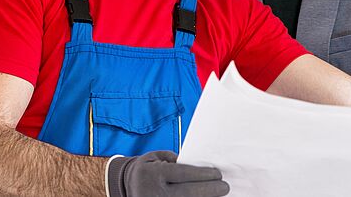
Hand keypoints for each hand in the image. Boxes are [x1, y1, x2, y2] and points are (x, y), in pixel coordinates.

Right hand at [106, 151, 228, 196]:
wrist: (126, 186)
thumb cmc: (147, 170)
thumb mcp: (157, 157)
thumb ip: (177, 160)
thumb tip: (202, 166)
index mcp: (154, 174)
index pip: (183, 174)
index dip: (203, 174)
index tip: (218, 174)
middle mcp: (154, 192)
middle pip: (189, 193)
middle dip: (210, 190)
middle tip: (225, 187)